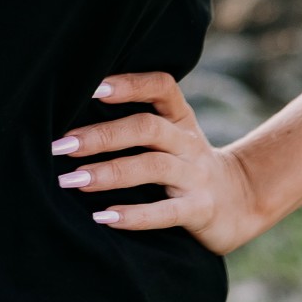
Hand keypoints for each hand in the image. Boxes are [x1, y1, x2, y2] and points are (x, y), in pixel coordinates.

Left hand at [52, 71, 266, 256]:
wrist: (241, 202)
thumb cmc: (186, 165)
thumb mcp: (171, 137)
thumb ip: (136, 125)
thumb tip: (71, 121)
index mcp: (180, 118)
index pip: (160, 86)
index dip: (129, 84)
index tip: (92, 87)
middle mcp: (188, 142)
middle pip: (146, 128)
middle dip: (102, 135)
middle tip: (61, 145)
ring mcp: (196, 176)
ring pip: (153, 167)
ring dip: (110, 173)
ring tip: (73, 180)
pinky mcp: (200, 210)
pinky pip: (166, 212)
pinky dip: (134, 214)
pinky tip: (104, 217)